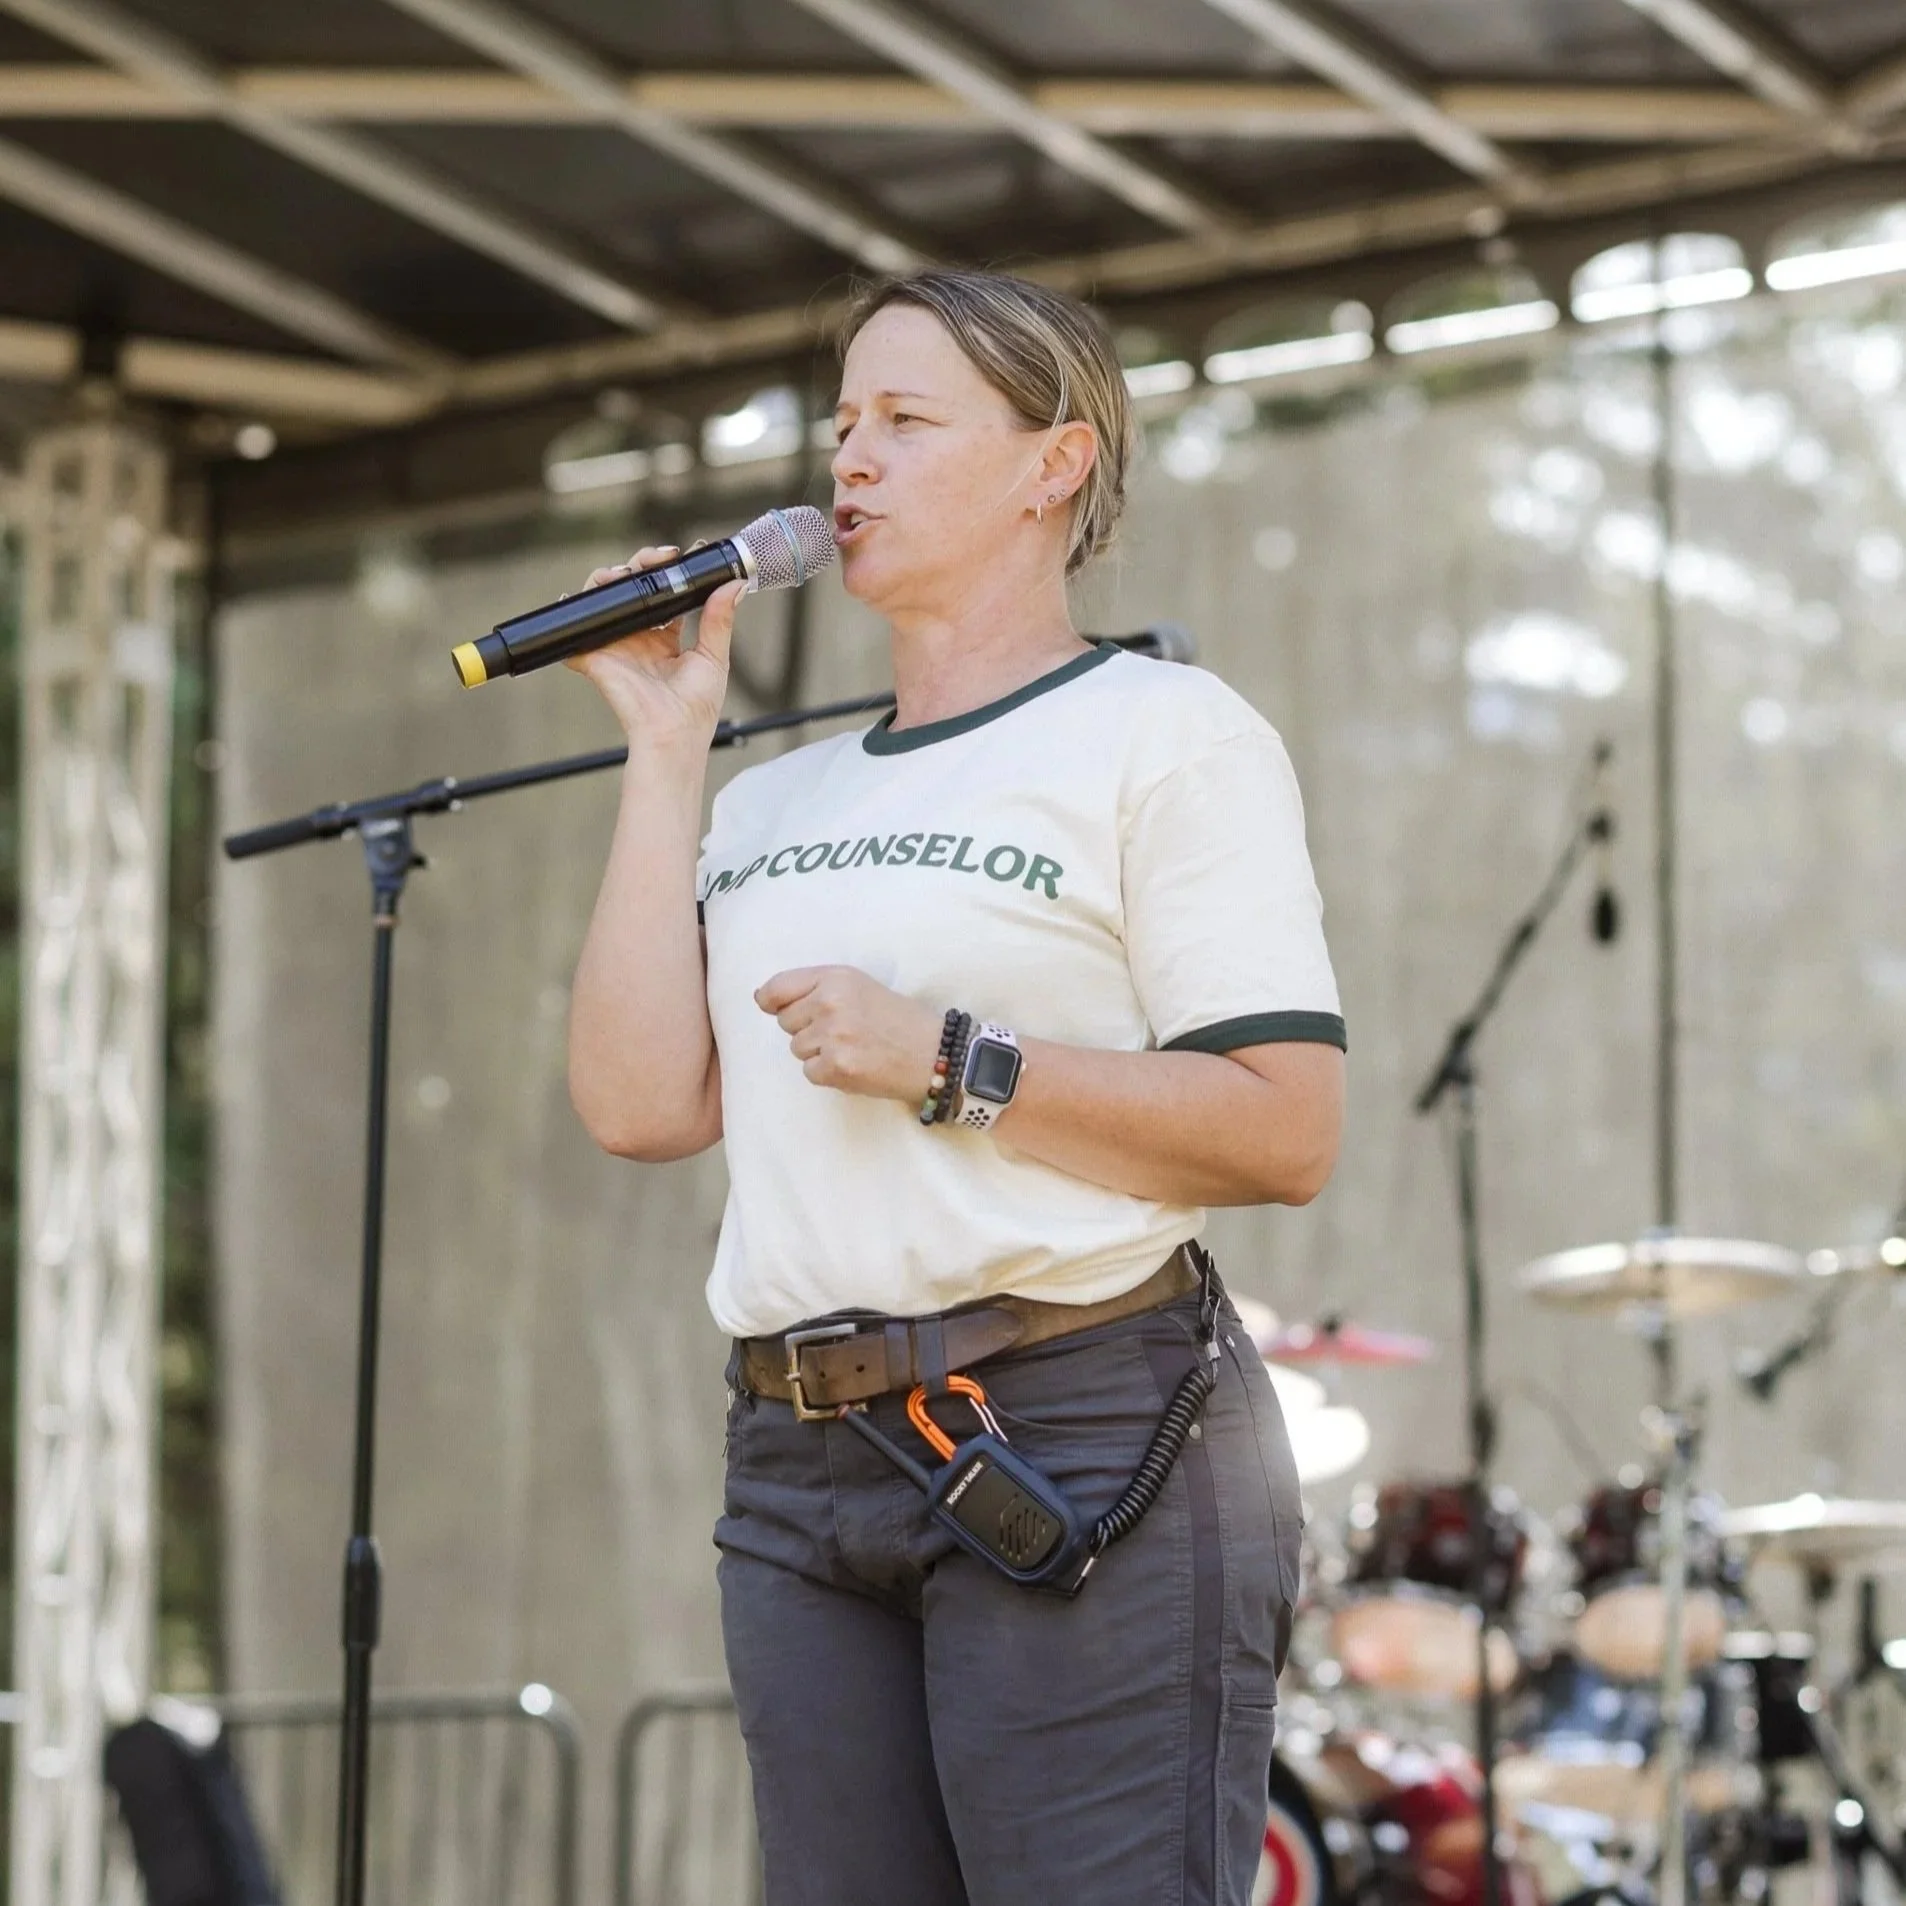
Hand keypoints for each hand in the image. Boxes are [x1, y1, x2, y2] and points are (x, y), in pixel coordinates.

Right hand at [564, 544, 744, 746]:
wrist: (672, 735)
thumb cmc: (696, 709)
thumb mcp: (714, 658)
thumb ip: (719, 620)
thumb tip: (734, 586)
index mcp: (667, 640)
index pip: (665, 595)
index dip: (670, 572)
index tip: (683, 553)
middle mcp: (639, 639)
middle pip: (634, 588)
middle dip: (642, 564)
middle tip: (659, 558)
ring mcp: (616, 646)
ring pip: (605, 597)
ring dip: (610, 577)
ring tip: (625, 572)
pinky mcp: (596, 656)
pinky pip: (575, 632)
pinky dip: (570, 612)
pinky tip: (576, 597)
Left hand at [756, 967, 944, 1103]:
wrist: (935, 1053)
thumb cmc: (898, 1019)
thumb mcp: (859, 986)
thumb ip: (815, 988)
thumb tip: (762, 999)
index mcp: (835, 977)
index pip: (777, 988)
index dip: (771, 1001)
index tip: (775, 1008)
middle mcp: (830, 1002)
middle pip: (785, 1022)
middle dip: (807, 1028)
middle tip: (843, 1030)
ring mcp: (832, 1036)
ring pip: (797, 1048)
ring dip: (818, 1052)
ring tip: (853, 1047)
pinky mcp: (836, 1067)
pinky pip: (809, 1072)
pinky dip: (827, 1073)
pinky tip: (854, 1065)